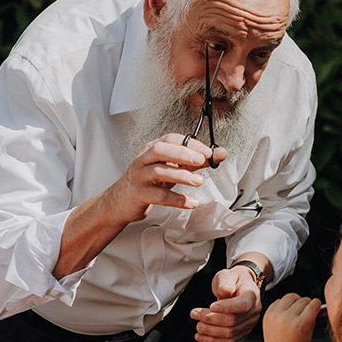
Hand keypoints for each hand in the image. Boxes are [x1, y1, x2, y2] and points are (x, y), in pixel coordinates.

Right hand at [54, 135, 226, 278]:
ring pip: (159, 171)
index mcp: (153, 148)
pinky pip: (158, 196)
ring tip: (198, 181)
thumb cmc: (150, 181)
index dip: (191, 144)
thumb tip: (219, 154)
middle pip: (161, 150)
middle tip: (202, 160)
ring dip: (181, 175)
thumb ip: (195, 161)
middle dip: (183, 153)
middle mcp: (144, 159)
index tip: (209, 152)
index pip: (172, 139)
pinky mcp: (138, 194)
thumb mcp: (172, 168)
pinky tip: (191, 203)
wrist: (122, 200)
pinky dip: (177, 200)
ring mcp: (139, 176)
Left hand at [190, 265, 262, 341]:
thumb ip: (226, 281)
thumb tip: (225, 291)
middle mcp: (254, 311)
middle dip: (211, 319)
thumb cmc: (231, 280)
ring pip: (230, 333)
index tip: (210, 306)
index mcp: (252, 295)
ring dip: (210, 331)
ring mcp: (249, 324)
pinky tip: (200, 337)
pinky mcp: (242, 333)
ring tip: (197, 325)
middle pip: (233, 321)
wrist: (238, 287)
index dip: (227, 307)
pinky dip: (213, 341)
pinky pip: (228, 341)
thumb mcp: (227, 275)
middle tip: (194, 313)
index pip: (243, 305)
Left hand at [261, 293, 321, 341]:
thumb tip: (315, 305)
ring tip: (296, 308)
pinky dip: (284, 304)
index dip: (317, 303)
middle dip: (307, 303)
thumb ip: (313, 318)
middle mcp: (288, 317)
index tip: (317, 304)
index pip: (313, 305)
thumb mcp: (309, 335)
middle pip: (302, 300)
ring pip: (290, 296)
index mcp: (300, 324)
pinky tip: (285, 312)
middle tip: (307, 309)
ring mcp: (276, 314)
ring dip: (296, 300)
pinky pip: (279, 300)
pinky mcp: (268, 313)